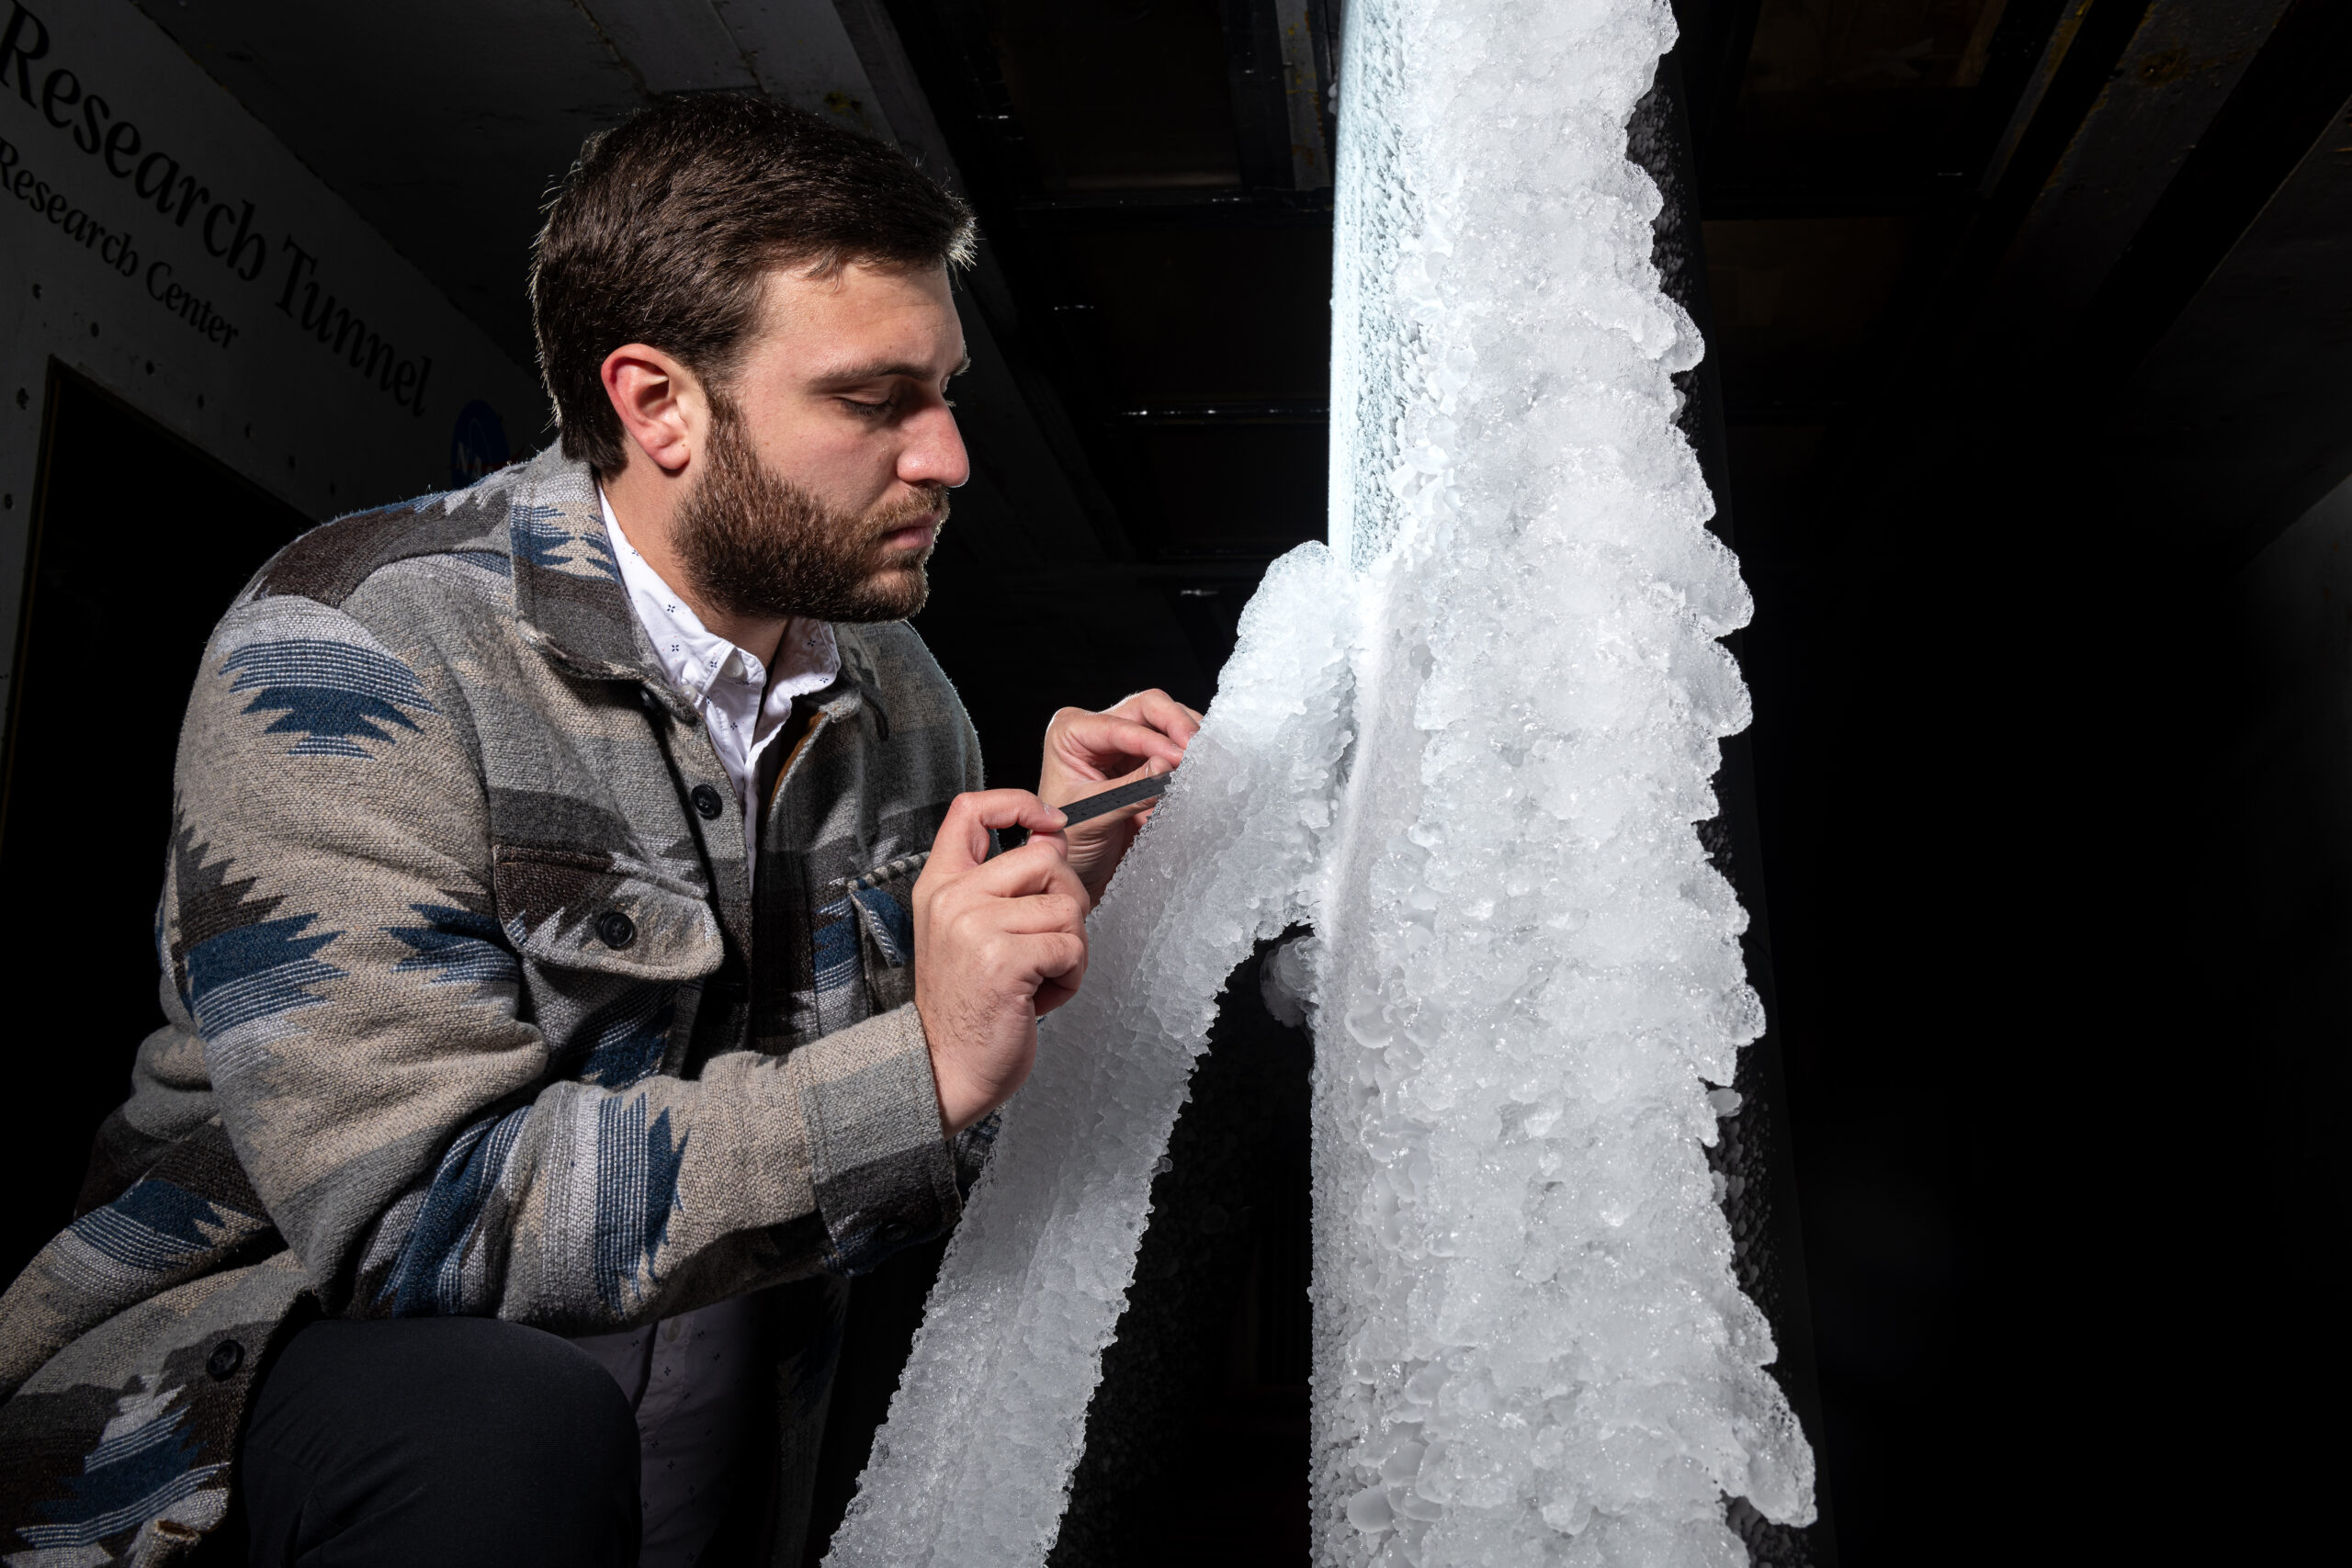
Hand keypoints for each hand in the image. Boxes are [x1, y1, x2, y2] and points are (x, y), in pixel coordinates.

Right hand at [913, 789, 1091, 1134]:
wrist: (941, 1069)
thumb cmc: (967, 1005)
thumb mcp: (967, 931)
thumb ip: (1001, 885)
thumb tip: (1052, 837)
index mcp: (940, 885)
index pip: (970, 810)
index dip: (1018, 803)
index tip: (1048, 822)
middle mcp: (954, 898)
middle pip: (1045, 858)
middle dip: (1066, 901)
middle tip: (1045, 944)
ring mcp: (977, 927)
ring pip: (1067, 907)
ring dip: (1069, 949)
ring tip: (1035, 978)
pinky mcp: (1005, 959)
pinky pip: (1072, 947)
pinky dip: (1069, 977)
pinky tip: (1038, 996)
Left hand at [1038, 689, 1202, 903]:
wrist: (1079, 871)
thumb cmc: (1070, 844)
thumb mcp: (1092, 817)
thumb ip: (1129, 791)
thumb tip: (1166, 766)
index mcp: (1071, 733)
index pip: (1119, 725)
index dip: (1154, 740)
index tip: (1180, 758)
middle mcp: (1098, 730)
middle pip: (1148, 708)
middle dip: (1177, 725)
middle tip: (1199, 750)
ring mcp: (1126, 743)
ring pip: (1168, 720)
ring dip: (1189, 737)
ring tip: (1206, 759)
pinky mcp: (1149, 761)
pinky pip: (1177, 746)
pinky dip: (1193, 753)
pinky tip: (1204, 766)